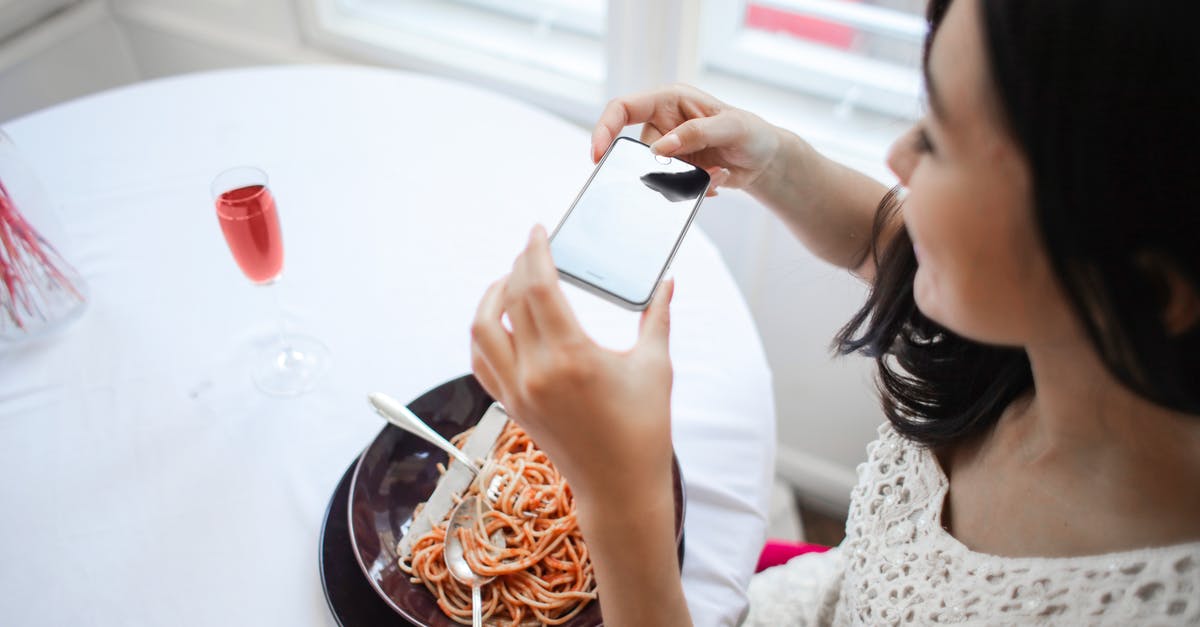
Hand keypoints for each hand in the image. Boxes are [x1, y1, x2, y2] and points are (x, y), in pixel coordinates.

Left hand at [469, 226, 675, 503]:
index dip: (534, 252)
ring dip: (490, 297)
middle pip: (509, 300)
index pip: (536, 287)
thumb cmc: (644, 430)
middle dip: (518, 266)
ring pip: (481, 329)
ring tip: (509, 281)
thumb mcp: (655, 367)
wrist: (619, 488)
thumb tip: (668, 282)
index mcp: (571, 356)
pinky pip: (480, 361)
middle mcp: (536, 371)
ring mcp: (517, 390)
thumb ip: (657, 318)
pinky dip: (483, 334)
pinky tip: (498, 321)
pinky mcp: (510, 405)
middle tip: (533, 249)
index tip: (537, 231)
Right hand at [592, 84, 782, 196]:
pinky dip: (694, 190)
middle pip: (639, 151)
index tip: (597, 155)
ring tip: (718, 172)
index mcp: (669, 100)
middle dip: (665, 167)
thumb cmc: (751, 133)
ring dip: (688, 180)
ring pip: (656, 174)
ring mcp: (668, 149)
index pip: (623, 108)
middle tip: (700, 169)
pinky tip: (716, 180)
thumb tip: (659, 149)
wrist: (765, 159)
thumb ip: (695, 133)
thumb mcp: (730, 127)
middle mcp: (663, 123)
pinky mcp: (676, 171)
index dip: (605, 128)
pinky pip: (670, 188)